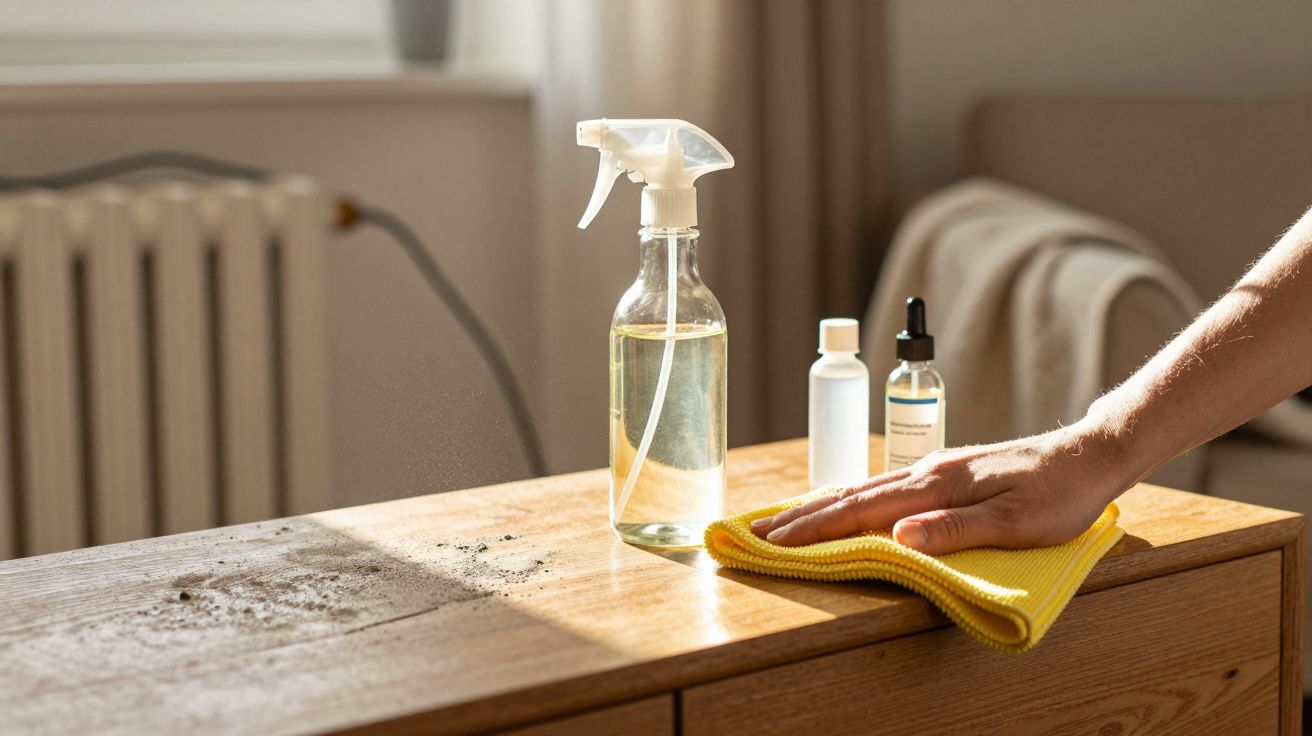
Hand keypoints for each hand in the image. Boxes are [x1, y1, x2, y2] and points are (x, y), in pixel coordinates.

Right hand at [751, 424, 1137, 554]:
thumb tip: (897, 537)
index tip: (774, 542)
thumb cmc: (1059, 494)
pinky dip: (851, 496)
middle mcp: (926, 471)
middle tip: (759, 534)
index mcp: (935, 485)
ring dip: (823, 505)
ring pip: (865, 486)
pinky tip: (847, 502)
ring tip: (789, 520)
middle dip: (803, 517)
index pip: (861, 510)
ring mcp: (934, 467)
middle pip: (851, 495)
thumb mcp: (1015, 522)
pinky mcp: (946, 469)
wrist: (1090, 453)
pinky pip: (883, 485)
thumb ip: (955, 529)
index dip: (815, 529)